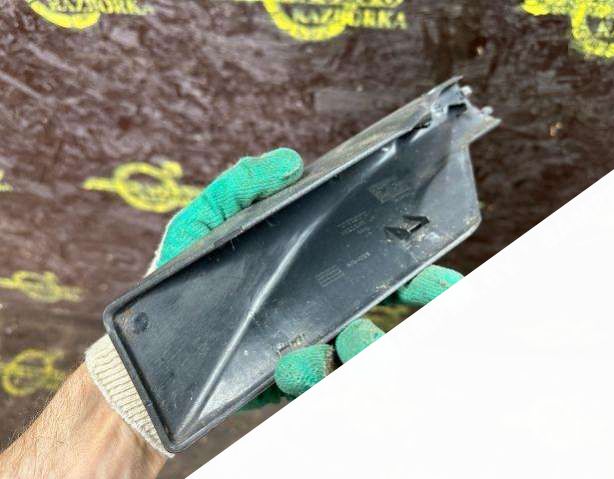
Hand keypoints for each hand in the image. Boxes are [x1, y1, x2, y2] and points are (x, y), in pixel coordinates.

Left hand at [152, 148, 462, 404]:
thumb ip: (240, 186)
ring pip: (356, 349)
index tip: (434, 254)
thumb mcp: (204, 220)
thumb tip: (289, 163)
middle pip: (382, 304)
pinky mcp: (281, 379)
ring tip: (355, 338)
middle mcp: (315, 306)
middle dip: (418, 300)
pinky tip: (295, 363)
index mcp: (308, 268)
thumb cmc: (183, 275)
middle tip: (436, 292)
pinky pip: (312, 381)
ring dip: (368, 343)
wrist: (149, 342)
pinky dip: (312, 373)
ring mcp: (303, 344)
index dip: (407, 259)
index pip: (368, 260)